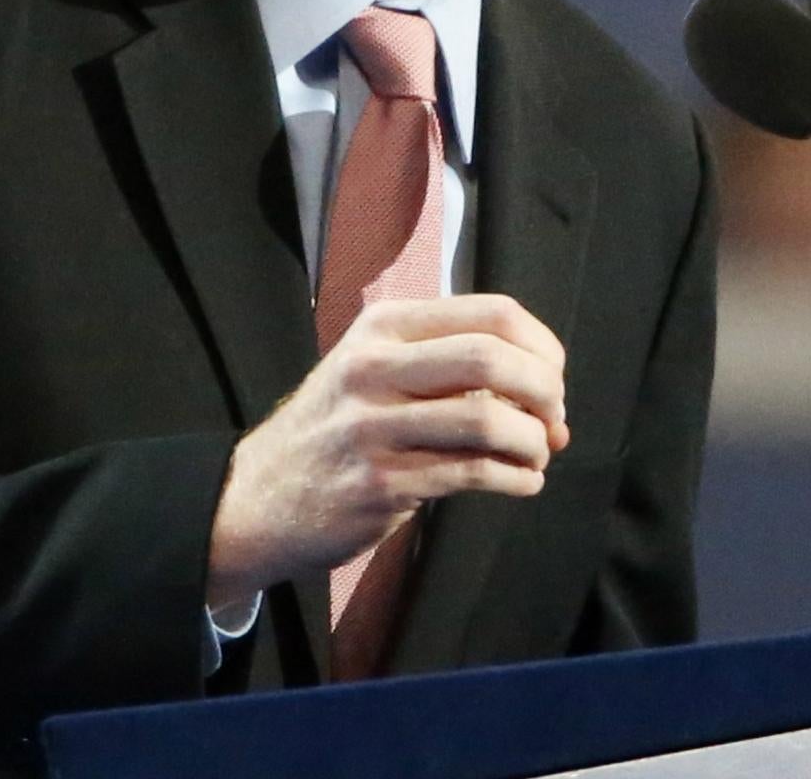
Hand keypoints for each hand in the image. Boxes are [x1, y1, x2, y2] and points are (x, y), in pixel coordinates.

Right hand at [205, 294, 568, 608]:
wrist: (257, 498)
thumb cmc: (335, 430)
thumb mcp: (375, 371)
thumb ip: (450, 370)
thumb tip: (548, 398)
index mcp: (384, 327)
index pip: (492, 313)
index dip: (542, 347)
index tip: (552, 379)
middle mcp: (374, 367)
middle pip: (492, 357)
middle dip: (545, 391)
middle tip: (553, 421)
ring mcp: (373, 426)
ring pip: (487, 419)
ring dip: (533, 442)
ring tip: (537, 456)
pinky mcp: (379, 483)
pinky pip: (471, 473)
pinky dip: (516, 479)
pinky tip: (522, 482)